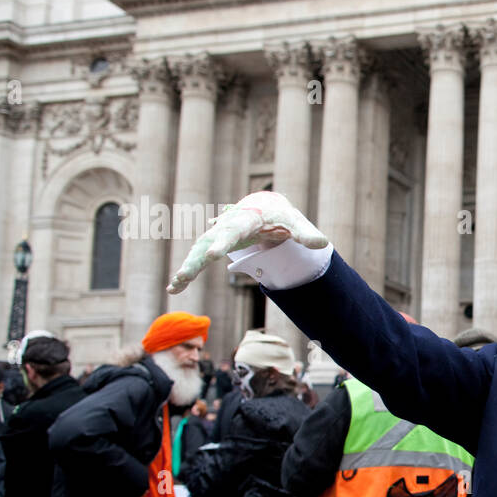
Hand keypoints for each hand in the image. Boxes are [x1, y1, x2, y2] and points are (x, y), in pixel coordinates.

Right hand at [166, 191, 327, 293]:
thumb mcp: (295, 222)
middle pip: (208, 242)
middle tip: (185, 274)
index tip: (214, 253)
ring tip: (174, 286)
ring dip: (187, 268)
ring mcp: (216, 236)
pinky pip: (196, 259)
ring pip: (198, 252)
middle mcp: (226, 226)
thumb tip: (323, 244)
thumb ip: (306, 234)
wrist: (264, 207)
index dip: (223, 241)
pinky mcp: (212, 245)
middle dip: (196, 259)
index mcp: (245, 219)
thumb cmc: (280, 215)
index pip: (233, 231)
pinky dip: (186, 272)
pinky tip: (174, 289)